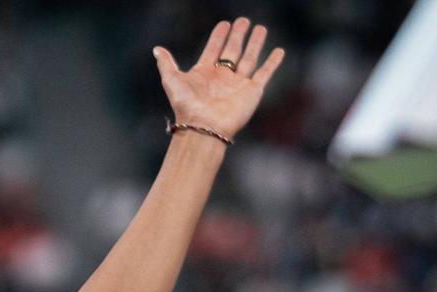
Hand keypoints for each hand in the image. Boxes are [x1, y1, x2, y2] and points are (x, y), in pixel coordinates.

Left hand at [153, 18, 284, 140]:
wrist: (203, 127)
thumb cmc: (187, 105)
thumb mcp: (172, 80)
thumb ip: (166, 64)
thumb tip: (156, 49)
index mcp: (205, 73)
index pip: (214, 49)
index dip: (218, 37)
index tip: (224, 24)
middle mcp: (222, 77)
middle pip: (233, 51)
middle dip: (238, 36)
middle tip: (243, 20)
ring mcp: (238, 84)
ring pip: (250, 58)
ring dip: (255, 43)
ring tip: (261, 28)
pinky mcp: (252, 91)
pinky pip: (264, 73)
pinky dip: (273, 63)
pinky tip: (279, 51)